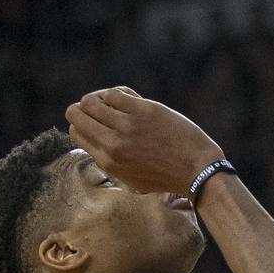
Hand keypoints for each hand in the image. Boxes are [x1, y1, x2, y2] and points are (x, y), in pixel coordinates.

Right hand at [64, 87, 223, 193]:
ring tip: (109, 101)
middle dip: (81, 108)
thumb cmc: (167, 175)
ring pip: (92, 101)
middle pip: (77, 114)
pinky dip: (115, 93)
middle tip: (95, 107)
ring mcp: (127, 125)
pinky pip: (115, 93)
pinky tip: (125, 98)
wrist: (196, 169)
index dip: (81, 124)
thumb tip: (96, 142)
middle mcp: (112, 143)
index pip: (77, 133)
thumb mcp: (130, 179)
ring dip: (97, 98)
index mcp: (107, 161)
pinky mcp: (144, 110)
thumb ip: (111, 162)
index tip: (92, 121)